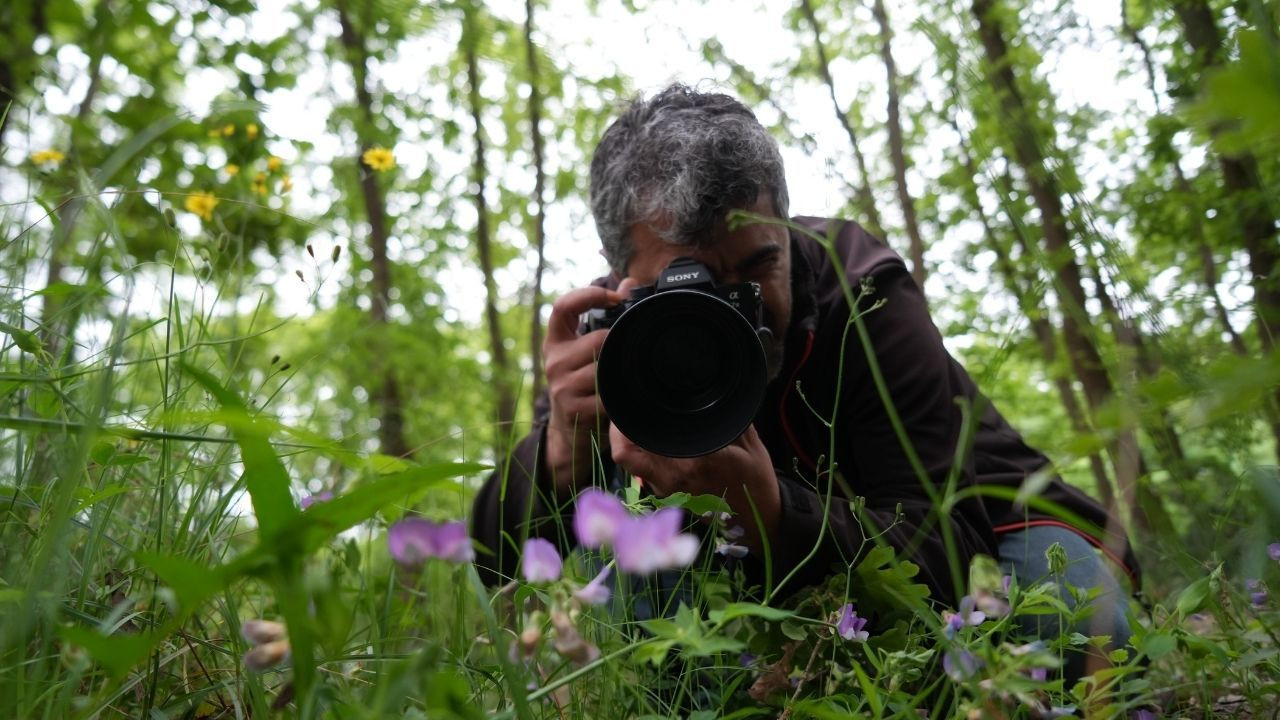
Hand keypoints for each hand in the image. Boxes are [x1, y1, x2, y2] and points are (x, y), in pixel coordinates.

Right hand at [542, 283, 626, 492]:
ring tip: (619, 382)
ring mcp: (561, 386)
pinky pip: (609, 394)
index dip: (588, 295)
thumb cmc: (583, 384)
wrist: (569, 432)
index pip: (562, 306)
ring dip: (619, 374)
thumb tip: (629, 283)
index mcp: (556, 341)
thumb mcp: (586, 351)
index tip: (614, 297)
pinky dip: (619, 396)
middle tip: (624, 359)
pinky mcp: (574, 409)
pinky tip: (618, 399)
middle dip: (617, 347)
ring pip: (605, 367)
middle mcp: (553, 361)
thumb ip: (606, 316)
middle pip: (598, 339)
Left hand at [609, 424, 780, 551]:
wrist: (760, 519)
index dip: (620, 429)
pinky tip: (660, 441)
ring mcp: (669, 492)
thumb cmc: (756, 481)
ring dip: (637, 444)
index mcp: (688, 464)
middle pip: (627, 455)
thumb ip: (728, 417)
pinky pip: (648, 473)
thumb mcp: (749, 442)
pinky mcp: (671, 497)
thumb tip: (716, 391)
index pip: (631, 450)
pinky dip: (648, 456)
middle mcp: (671, 480)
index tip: (626, 409)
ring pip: (636, 465)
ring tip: (645, 423)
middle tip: (632, 411)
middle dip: (625, 432)